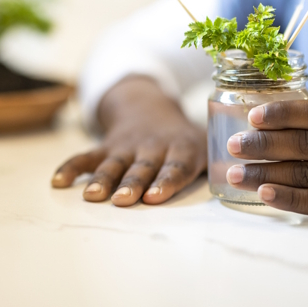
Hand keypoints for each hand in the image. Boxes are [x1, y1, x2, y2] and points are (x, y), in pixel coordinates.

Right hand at [51, 76, 206, 205]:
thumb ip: (220, 163)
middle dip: (132, 184)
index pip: (174, 166)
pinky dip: (71, 167)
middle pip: (141, 168)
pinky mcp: (106, 146)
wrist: (148, 105)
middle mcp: (152, 147)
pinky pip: (86, 156)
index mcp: (180, 148)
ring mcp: (126, 146)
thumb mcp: (206, 141)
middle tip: (125, 200)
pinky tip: (57, 182)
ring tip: (90, 196)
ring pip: (113, 164)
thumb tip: (250, 183)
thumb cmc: (184, 137)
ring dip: (102, 179)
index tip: (155, 197)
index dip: (165, 181)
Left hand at [225, 100, 307, 242]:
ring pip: (305, 174)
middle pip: (305, 144)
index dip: (282, 113)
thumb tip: (250, 123)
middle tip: (233, 145)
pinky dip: (287, 197)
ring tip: (235, 174)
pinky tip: (263, 193)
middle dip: (264, 144)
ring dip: (265, 174)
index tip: (252, 117)